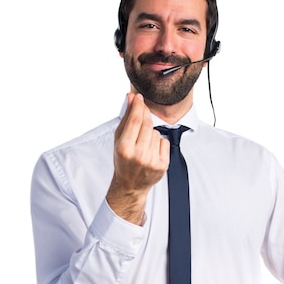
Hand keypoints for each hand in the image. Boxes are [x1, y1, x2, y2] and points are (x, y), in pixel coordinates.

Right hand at [106, 93, 169, 223]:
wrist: (130, 185)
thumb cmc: (123, 160)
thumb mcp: (118, 140)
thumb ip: (125, 118)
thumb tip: (131, 98)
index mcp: (124, 148)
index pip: (135, 120)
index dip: (138, 106)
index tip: (139, 98)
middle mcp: (139, 155)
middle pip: (148, 124)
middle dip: (145, 115)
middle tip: (142, 112)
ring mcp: (152, 161)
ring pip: (156, 132)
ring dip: (151, 133)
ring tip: (143, 144)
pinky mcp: (162, 165)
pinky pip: (164, 142)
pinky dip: (159, 143)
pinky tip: (151, 151)